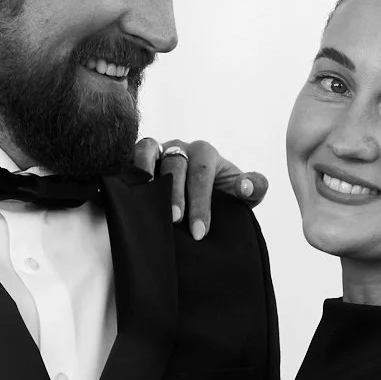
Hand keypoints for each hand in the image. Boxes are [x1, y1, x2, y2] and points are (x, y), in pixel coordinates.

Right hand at [130, 134, 267, 239]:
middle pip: (176, 164)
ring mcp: (155, 151)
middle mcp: (179, 148)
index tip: (200, 231)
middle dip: (176, 194)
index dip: (201, 202)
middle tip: (176, 221)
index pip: (202, 173)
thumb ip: (254, 188)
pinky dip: (127, 173)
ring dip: (147, 177)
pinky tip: (127, 195)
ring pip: (148, 153)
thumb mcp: (241, 196)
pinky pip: (127, 159)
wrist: (197, 202)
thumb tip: (245, 187)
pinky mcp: (135, 159)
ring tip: (148, 204)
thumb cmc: (219, 197)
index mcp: (204, 154)